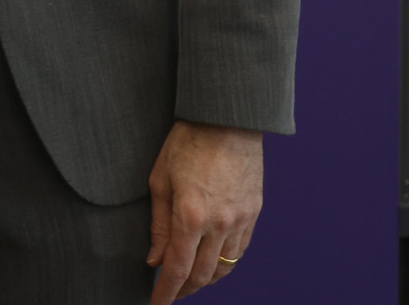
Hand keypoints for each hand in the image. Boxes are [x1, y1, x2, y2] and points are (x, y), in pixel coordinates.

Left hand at [145, 120, 262, 302]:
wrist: (227, 119)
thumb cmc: (187, 143)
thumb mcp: (160, 180)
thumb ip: (158, 225)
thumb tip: (154, 260)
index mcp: (190, 216)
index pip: (177, 269)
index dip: (166, 293)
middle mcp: (219, 224)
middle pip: (202, 275)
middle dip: (184, 290)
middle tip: (170, 293)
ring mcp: (240, 220)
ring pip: (224, 268)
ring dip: (205, 280)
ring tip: (190, 282)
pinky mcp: (254, 213)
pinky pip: (239, 251)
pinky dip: (225, 264)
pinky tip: (213, 263)